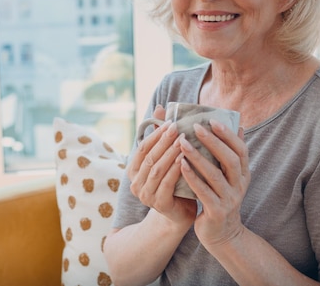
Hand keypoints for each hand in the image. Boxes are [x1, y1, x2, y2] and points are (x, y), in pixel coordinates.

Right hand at [128, 105, 196, 225]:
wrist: (181, 212)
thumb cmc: (175, 181)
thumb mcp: (167, 157)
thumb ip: (161, 135)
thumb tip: (160, 108)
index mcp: (134, 170)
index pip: (143, 147)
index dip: (156, 134)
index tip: (171, 122)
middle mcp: (135, 183)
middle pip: (150, 157)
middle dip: (164, 141)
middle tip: (178, 128)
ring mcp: (145, 195)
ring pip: (157, 169)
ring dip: (170, 153)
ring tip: (183, 140)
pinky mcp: (158, 204)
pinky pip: (167, 183)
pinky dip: (175, 169)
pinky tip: (185, 158)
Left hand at [179, 120, 249, 247]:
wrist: (222, 234)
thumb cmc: (220, 197)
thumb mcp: (229, 176)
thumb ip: (230, 153)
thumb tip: (239, 125)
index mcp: (243, 174)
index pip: (241, 150)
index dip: (228, 134)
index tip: (213, 120)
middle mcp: (240, 185)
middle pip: (230, 159)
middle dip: (213, 141)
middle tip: (196, 127)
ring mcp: (230, 199)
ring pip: (215, 175)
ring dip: (198, 157)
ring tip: (182, 143)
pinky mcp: (217, 212)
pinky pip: (204, 192)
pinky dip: (192, 177)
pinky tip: (181, 165)